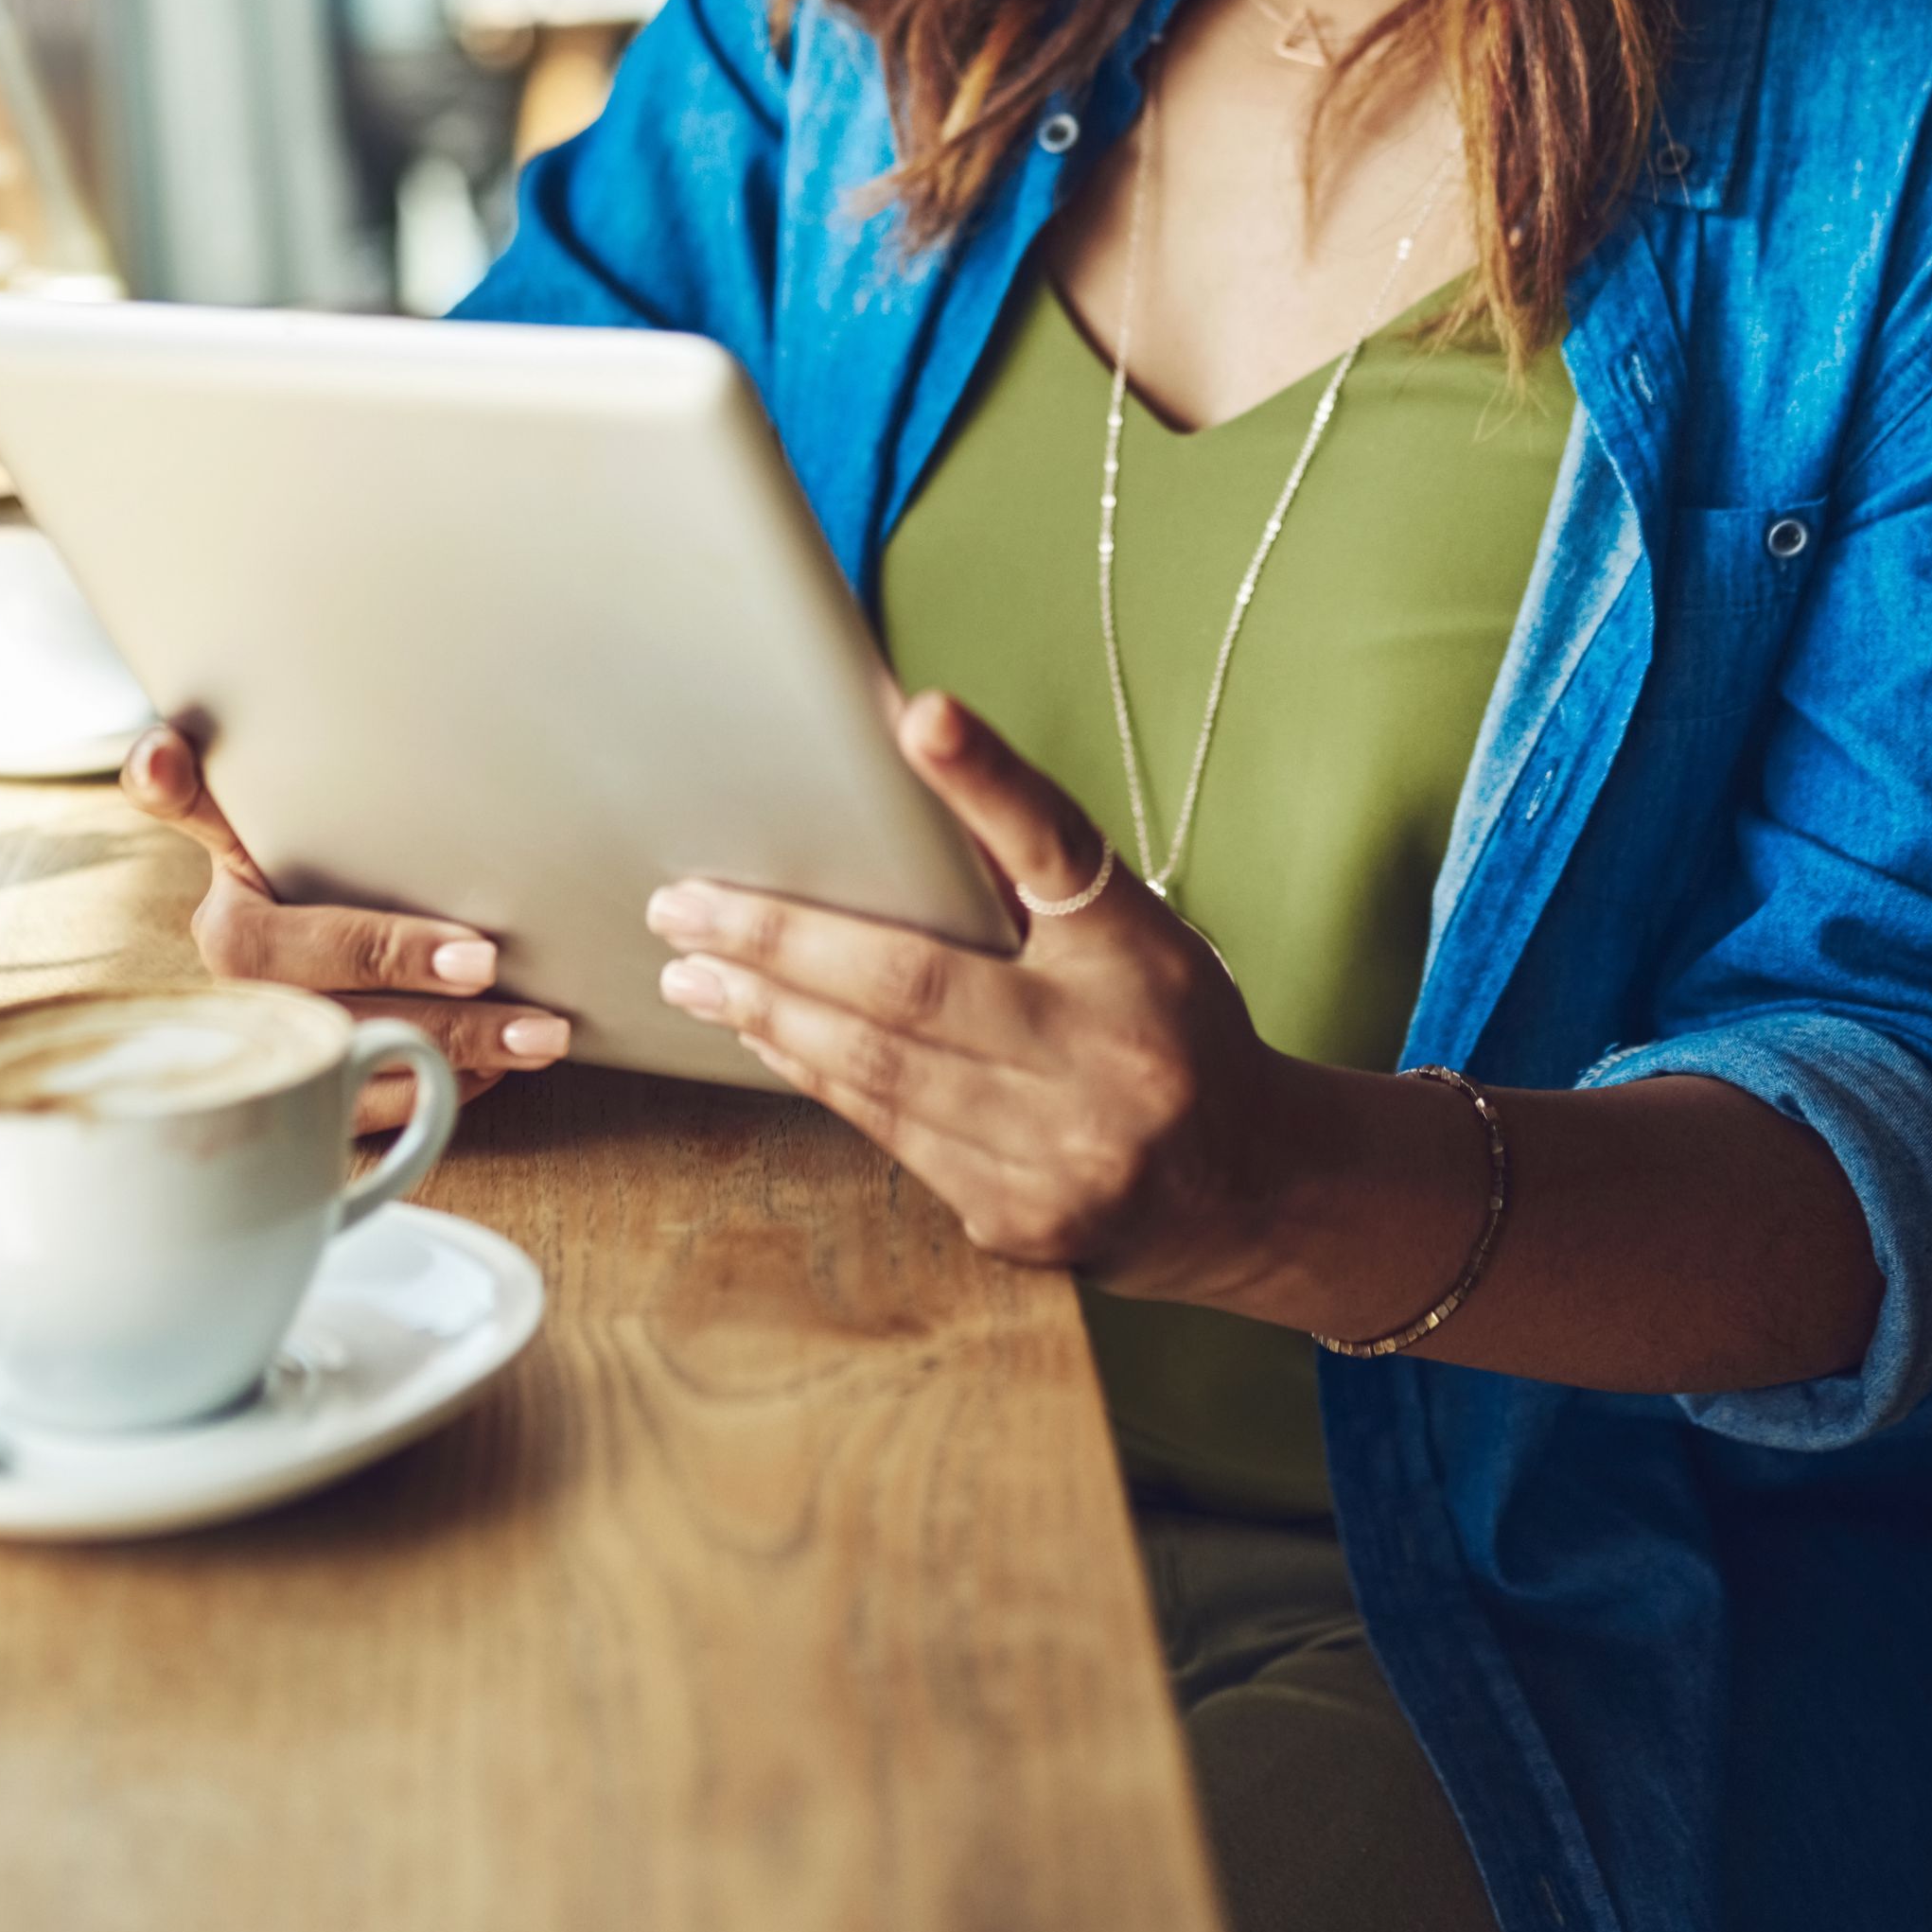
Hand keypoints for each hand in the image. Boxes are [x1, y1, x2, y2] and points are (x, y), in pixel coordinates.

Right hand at [119, 723, 571, 1114]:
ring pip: (377, 1088)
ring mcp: (285, 1068)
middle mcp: (254, 1012)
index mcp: (231, 937)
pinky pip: (379, 1124)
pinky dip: (442, 1100)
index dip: (393, 953)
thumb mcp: (230, 818)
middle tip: (543, 1018)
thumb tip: (155, 760)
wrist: (270, 913)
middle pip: (360, 1029)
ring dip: (463, 1070)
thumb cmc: (268, 858)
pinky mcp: (311, 1109)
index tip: (481, 956)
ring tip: (542, 1042)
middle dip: (455, 1027)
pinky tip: (496, 1072)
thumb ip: (193, 785)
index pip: (314, 948)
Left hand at [645, 692, 1298, 1299]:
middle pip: (914, 984)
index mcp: (1141, 957)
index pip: (1061, 850)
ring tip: (694, 970)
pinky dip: (813, 1074)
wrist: (1245, 1185)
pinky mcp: (1021, 1217)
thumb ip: (1034, 879)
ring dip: (769, 1013)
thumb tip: (908, 766)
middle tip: (685, 903)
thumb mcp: (1134, 937)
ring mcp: (1065, 1148)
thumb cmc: (1164, 1027)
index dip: (988, 783)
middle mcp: (1110, 1053)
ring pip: (879, 1069)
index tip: (920, 715)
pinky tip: (763, 1034)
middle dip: (780, 939)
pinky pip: (888, 1132)